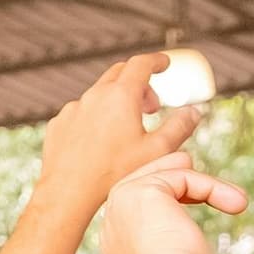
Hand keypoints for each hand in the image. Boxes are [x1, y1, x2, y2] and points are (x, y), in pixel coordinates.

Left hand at [33, 54, 202, 212]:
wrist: (68, 193)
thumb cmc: (114, 173)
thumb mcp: (157, 150)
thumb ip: (180, 127)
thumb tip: (194, 112)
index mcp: (121, 96)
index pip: (141, 64)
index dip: (157, 61)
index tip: (164, 64)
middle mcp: (94, 96)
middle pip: (119, 73)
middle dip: (140, 83)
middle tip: (152, 106)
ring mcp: (73, 109)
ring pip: (98, 94)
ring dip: (117, 102)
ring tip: (127, 128)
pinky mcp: (59, 124)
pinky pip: (80, 112)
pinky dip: (95, 117)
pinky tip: (100, 141)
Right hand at [91, 151, 245, 253]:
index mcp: (119, 252)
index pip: (142, 217)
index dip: (175, 207)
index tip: (207, 210)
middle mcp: (114, 227)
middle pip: (143, 185)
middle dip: (177, 179)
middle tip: (209, 186)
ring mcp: (122, 206)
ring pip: (163, 175)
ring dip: (204, 185)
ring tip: (238, 202)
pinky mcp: (141, 191)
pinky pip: (182, 177)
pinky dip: (212, 188)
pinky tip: (237, 205)